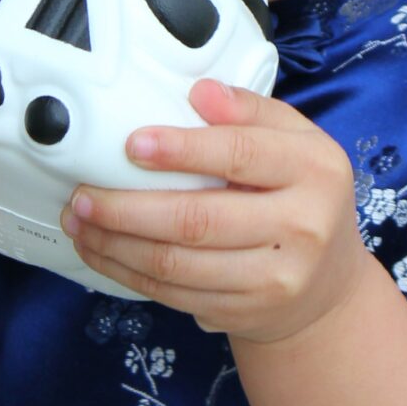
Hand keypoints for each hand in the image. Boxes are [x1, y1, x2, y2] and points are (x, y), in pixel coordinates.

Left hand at [60, 79, 369, 345]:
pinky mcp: (244, 313)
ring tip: (79, 222)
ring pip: (177, 264)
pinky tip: (103, 252)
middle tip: (82, 194)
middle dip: (127, 208)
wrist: (328, 286)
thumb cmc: (302, 195)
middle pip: (198, 219)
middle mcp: (301, 227)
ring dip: (116, 244)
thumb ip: (251, 111)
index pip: (240, 154)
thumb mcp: (296, 141)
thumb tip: (200, 92)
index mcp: (315, 170)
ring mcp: (273, 279)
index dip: (182, 149)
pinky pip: (174, 294)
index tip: (132, 144)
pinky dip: (128, 273)